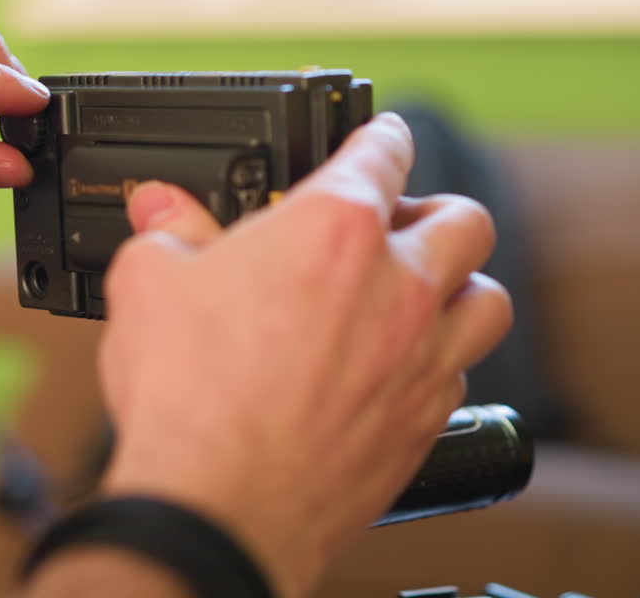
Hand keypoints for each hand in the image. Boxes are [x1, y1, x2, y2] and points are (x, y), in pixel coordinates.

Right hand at [95, 113, 511, 597]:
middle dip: (435, 210)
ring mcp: (423, 355)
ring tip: (423, 293)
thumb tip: (161, 206)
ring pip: (488, 299)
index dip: (383, 134)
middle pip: (463, 219)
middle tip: (398, 224)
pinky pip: (464, 372)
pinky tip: (401, 369)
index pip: (384, 151)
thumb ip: (168, 230)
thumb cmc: (190, 395)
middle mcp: (397, 284)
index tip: (382, 136)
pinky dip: (441, 360)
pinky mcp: (428, 420)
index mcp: (334, 228)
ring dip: (461, 285)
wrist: (221, 506)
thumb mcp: (151, 283)